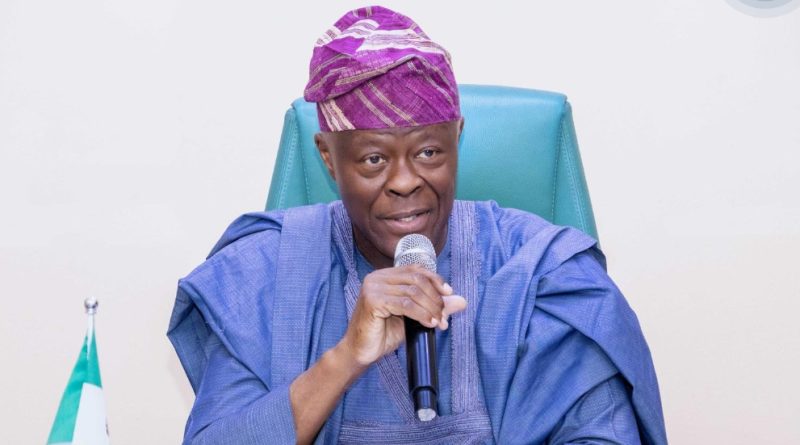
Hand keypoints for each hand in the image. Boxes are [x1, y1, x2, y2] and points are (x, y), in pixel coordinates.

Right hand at [337, 265, 467, 367]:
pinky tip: (429, 323)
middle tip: (444, 316)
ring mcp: (373, 287)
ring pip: (413, 291)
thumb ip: (434, 306)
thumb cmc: (383, 334)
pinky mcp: (372, 300)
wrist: (361, 352)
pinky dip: (421, 314)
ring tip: (438, 322)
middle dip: (435, 298)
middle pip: (417, 279)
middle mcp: (377, 277)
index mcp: (385, 276)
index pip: (416, 269)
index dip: (435, 279)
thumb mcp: (414, 317)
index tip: (449, 294)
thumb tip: (462, 301)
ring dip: (431, 308)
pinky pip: (405, 304)